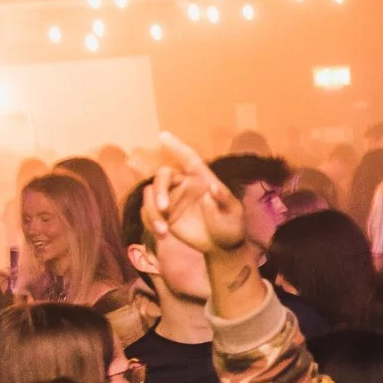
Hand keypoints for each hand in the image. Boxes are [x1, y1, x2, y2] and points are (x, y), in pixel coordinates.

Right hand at [143, 134, 249, 255]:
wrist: (221, 246)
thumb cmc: (231, 225)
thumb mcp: (234, 213)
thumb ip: (224, 200)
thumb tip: (214, 188)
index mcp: (201, 178)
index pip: (189, 159)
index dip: (176, 147)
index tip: (163, 136)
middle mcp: (183, 184)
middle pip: (163, 176)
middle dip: (159, 190)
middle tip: (163, 208)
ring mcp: (172, 199)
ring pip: (150, 194)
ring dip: (152, 211)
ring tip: (163, 231)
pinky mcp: (164, 215)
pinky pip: (148, 212)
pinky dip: (150, 221)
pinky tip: (162, 235)